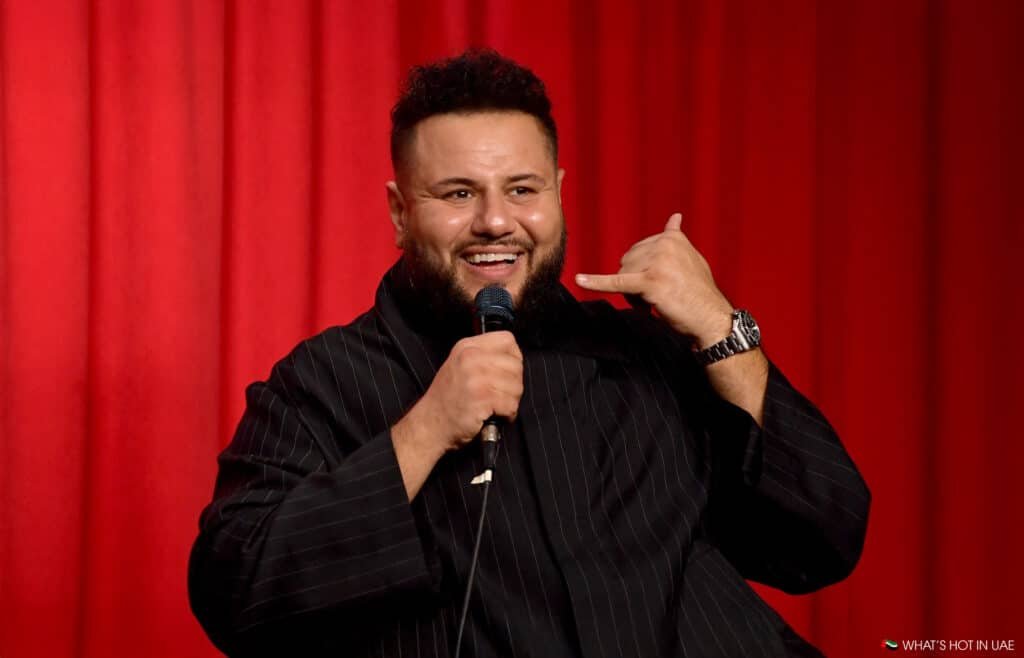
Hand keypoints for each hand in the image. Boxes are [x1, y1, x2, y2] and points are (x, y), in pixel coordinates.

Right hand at [400, 331, 523, 452]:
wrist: (430, 424)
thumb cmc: (447, 400)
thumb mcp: (460, 366)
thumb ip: (483, 357)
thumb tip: (514, 360)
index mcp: (467, 347)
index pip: (507, 340)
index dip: (513, 358)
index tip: (507, 373)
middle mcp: (471, 357)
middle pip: (516, 365)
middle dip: (514, 384)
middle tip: (502, 395)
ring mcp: (476, 377)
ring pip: (516, 386)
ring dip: (512, 401)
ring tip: (497, 407)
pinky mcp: (481, 397)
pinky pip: (511, 404)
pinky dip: (508, 414)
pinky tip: (495, 415)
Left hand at [575, 213, 734, 347]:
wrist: (710, 317)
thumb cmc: (699, 292)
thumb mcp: (690, 258)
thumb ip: (677, 238)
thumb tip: (674, 217)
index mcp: (671, 237)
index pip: (638, 251)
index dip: (644, 271)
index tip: (662, 282)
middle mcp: (664, 245)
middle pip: (627, 262)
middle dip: (636, 282)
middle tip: (659, 295)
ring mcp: (657, 263)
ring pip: (623, 275)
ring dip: (634, 294)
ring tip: (656, 301)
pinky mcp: (649, 282)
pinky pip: (616, 282)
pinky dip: (596, 282)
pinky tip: (580, 280)